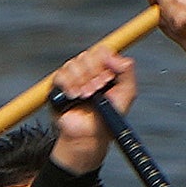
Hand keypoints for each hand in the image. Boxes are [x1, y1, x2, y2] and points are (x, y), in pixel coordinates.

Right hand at [43, 48, 135, 171]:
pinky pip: (60, 75)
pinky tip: (74, 97)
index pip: (102, 51)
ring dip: (82, 82)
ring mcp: (72, 77)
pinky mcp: (58, 87)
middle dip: (94, 75)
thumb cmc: (108, 117)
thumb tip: (113, 55)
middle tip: (97, 90)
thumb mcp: (127, 93)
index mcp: (104, 69)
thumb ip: (126, 71)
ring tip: (86, 97)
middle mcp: (88, 70)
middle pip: (87, 55)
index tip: (108, 78)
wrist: (90, 135)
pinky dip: (68, 85)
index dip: (104, 63)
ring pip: (73, 64)